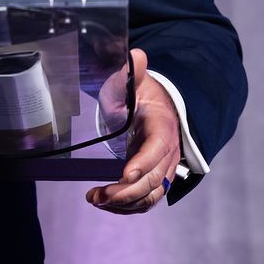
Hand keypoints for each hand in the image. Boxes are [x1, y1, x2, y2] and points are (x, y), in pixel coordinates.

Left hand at [86, 47, 181, 213]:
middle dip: (126, 191)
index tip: (124, 174)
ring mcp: (163, 170)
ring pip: (151, 195)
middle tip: (98, 194)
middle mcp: (168, 153)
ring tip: (95, 198)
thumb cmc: (141, 95)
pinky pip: (146, 201)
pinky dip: (127, 207)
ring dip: (124, 203)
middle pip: (154, 179)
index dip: (143, 162)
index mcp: (163, 127)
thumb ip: (132, 73)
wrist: (158, 109)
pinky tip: (105, 204)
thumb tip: (136, 55)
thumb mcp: (135, 82)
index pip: (158, 148)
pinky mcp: (155, 180)